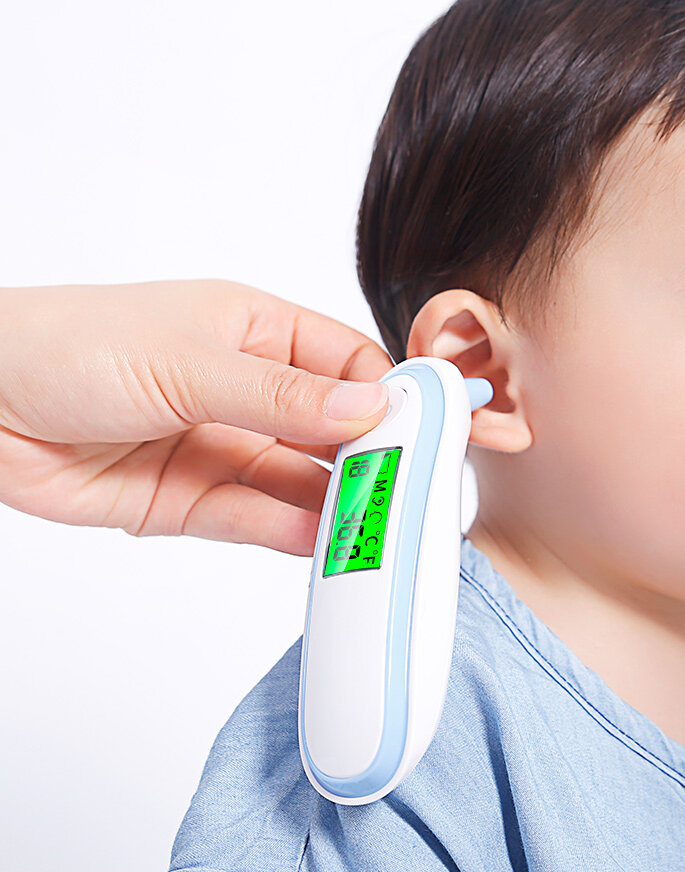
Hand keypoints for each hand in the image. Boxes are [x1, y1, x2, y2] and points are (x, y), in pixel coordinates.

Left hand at [0, 279, 394, 553]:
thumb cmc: (66, 346)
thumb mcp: (187, 360)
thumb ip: (280, 395)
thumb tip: (370, 409)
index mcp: (255, 330)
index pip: (347, 365)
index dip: (391, 397)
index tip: (429, 431)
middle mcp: (246, 389)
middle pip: (331, 429)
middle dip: (371, 458)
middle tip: (409, 491)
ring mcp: (220, 445)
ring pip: (297, 480)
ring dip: (335, 503)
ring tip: (374, 526)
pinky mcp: (190, 499)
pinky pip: (254, 517)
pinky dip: (289, 532)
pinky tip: (322, 541)